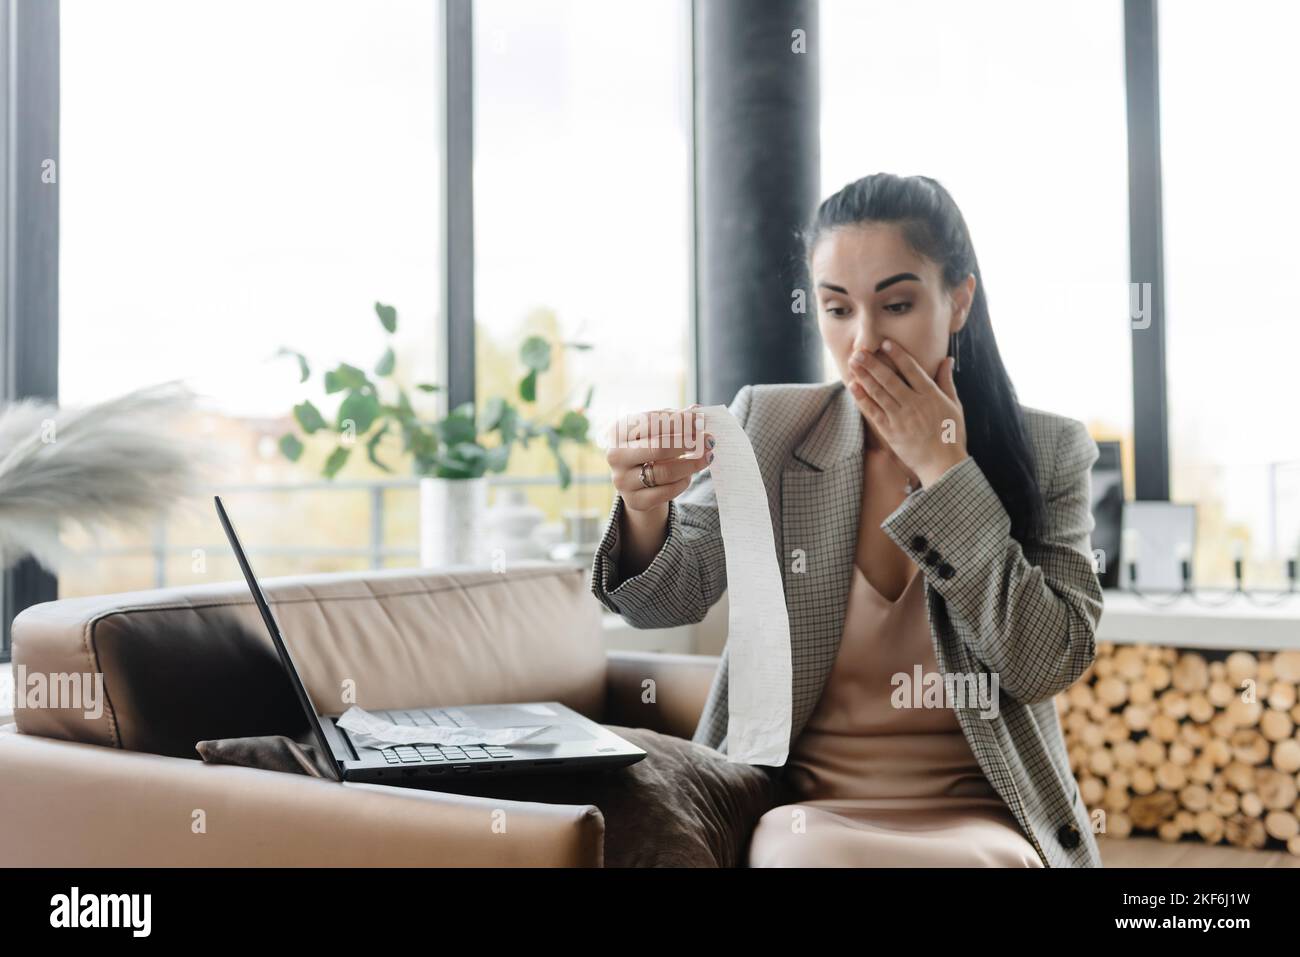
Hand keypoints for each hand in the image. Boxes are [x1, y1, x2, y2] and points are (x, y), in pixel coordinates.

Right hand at [604, 405, 713, 512]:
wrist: (635, 483)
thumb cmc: (648, 448)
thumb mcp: (657, 431)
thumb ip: (675, 420)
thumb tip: (696, 410)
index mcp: (618, 432)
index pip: (651, 422)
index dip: (678, 421)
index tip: (701, 421)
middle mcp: (615, 456)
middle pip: (658, 448)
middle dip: (687, 443)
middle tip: (709, 441)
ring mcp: (623, 481)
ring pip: (665, 472)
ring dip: (692, 464)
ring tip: (708, 457)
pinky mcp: (635, 501)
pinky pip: (667, 491)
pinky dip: (683, 482)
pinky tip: (690, 475)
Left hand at [847, 339, 968, 485]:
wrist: (943, 465)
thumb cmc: (951, 434)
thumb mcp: (955, 405)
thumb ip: (947, 381)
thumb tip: (947, 359)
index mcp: (931, 395)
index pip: (911, 369)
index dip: (897, 355)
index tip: (885, 343)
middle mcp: (914, 404)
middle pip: (889, 379)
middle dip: (872, 363)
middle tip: (858, 350)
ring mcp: (900, 418)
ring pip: (879, 393)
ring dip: (864, 376)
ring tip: (852, 363)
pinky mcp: (890, 432)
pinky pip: (873, 412)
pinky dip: (863, 399)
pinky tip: (853, 387)